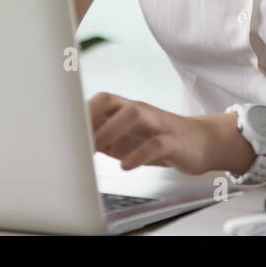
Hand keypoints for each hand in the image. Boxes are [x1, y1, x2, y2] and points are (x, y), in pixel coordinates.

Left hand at [87, 91, 241, 174]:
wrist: (202, 142)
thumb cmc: (160, 139)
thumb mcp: (128, 138)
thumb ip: (104, 139)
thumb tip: (74, 146)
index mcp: (126, 109)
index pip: (99, 100)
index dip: (80, 112)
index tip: (63, 130)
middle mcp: (140, 111)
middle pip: (111, 100)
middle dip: (91, 116)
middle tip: (76, 139)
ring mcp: (157, 123)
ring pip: (133, 115)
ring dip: (110, 130)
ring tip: (96, 149)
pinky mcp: (174, 141)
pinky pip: (156, 144)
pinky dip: (139, 154)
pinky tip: (126, 165)